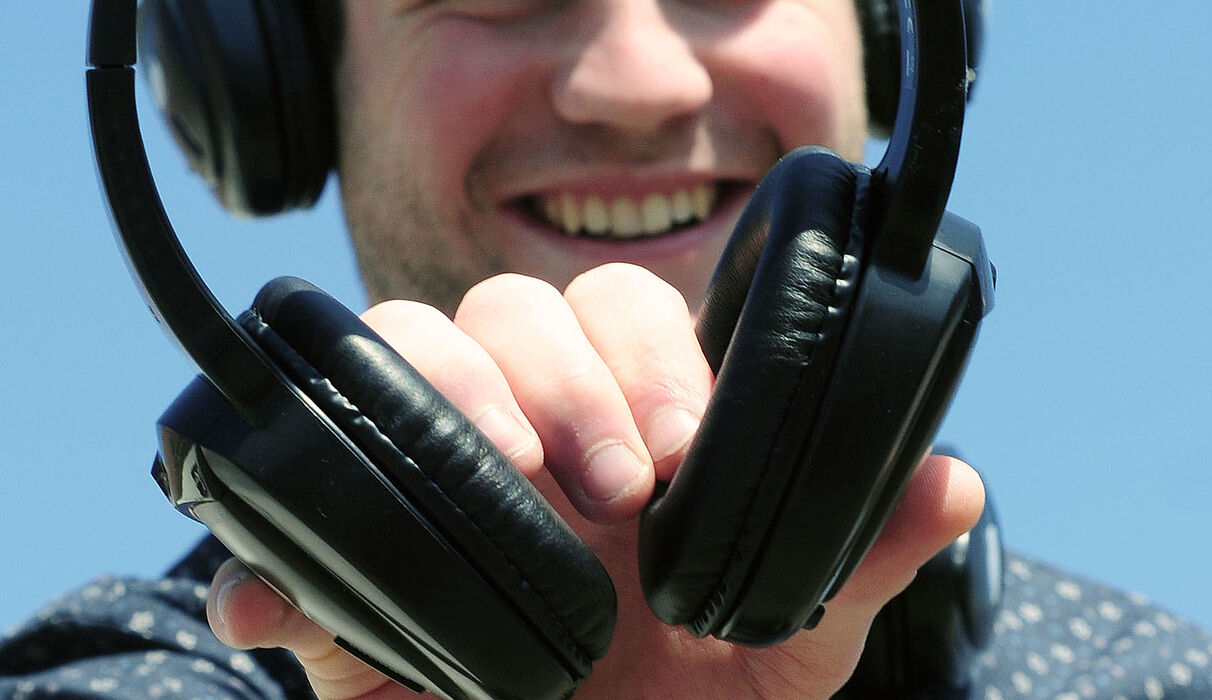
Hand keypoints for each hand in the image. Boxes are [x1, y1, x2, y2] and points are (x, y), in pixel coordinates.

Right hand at [207, 263, 984, 698]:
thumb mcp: (797, 643)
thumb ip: (866, 558)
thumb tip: (952, 479)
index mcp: (612, 434)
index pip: (606, 312)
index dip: (639, 353)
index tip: (683, 449)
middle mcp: (513, 446)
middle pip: (491, 314)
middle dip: (556, 373)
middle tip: (611, 481)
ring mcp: (424, 507)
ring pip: (384, 373)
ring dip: (438, 399)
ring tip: (504, 484)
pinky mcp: (340, 602)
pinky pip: (267, 555)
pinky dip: (258, 572)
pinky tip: (270, 611)